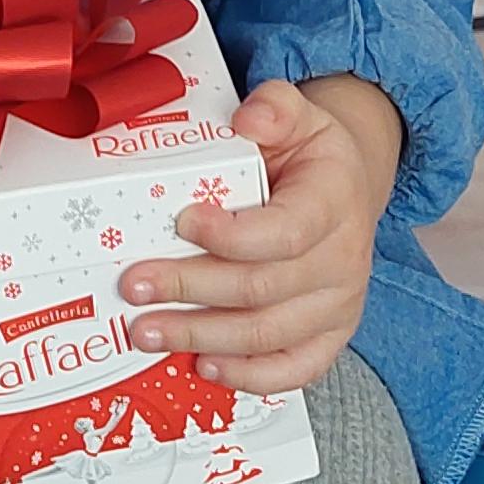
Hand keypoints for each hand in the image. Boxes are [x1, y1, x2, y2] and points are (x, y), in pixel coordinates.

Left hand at [116, 74, 399, 400]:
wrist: (348, 191)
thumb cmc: (311, 158)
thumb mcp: (299, 114)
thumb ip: (275, 107)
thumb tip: (249, 121)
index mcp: (335, 201)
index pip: (285, 231)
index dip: (231, 236)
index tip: (181, 223)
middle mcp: (343, 260)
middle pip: (262, 288)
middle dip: (190, 288)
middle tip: (134, 284)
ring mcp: (339, 305)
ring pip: (267, 334)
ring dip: (201, 335)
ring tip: (145, 330)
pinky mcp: (330, 337)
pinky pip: (294, 370)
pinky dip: (248, 376)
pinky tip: (203, 364)